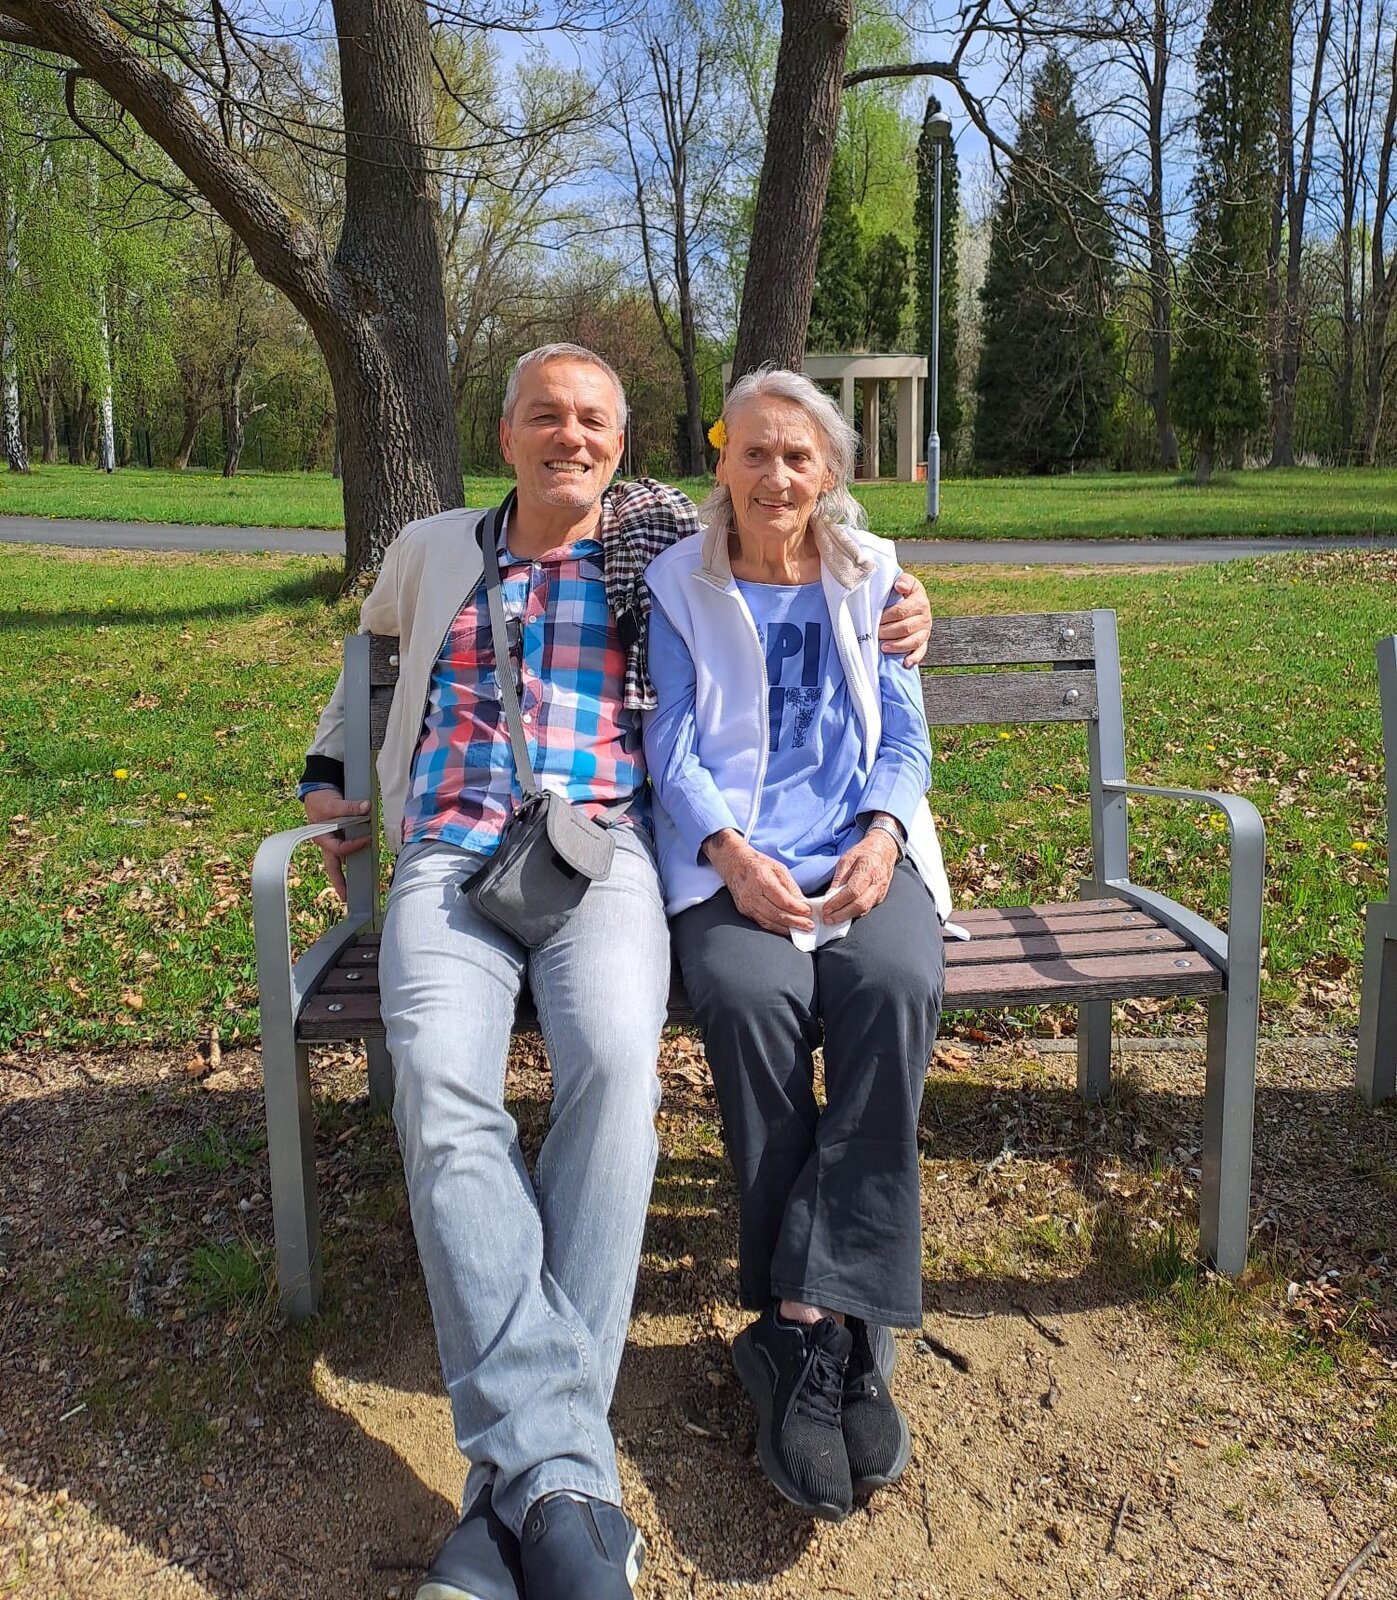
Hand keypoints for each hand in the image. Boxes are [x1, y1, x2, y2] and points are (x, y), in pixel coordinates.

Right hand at [303, 788, 371, 902]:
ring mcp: (333, 842)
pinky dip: (356, 854)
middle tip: (347, 897)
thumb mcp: (334, 802)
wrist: (317, 793)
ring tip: (359, 887)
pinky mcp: (340, 838)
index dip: (353, 846)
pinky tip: (366, 862)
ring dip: (349, 871)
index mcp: (322, 838)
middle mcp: (327, 843)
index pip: (338, 849)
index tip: (367, 840)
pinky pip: (348, 850)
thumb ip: (350, 807)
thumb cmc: (321, 801)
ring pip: (341, 860)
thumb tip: (366, 807)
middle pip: (333, 866)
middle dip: (339, 882)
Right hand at [704, 830, 813, 934]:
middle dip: (795, 922)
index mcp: (762, 881)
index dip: (797, 908)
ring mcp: (747, 905)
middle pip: (776, 914)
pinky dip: (776, 928)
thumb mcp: (779, 869)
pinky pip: (762, 923)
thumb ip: (791, 887)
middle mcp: (752, 895)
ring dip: (787, 928)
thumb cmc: (757, 864)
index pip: (783, 900)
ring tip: (800, 930)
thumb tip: (803, 903)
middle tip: (808, 926)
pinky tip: (786, 929)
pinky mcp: (745, 911)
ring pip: (769, 922)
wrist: (735, 864)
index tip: (808, 912)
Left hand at [821, 830, 898, 923]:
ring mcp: (880, 891)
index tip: (826, 908)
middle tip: (828, 918)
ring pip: (864, 909)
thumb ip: (838, 879)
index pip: (853, 890)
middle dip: (842, 914)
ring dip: (847, 917)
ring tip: (833, 919)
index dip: (838, 902)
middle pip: (860, 904)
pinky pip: (867, 909)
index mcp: (868, 868)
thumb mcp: (846, 859)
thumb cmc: (864, 852)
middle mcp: (877, 882)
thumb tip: (829, 896)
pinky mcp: (880, 897)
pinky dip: (854, 913)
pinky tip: (844, 915)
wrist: (884, 851)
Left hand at [878, 572, 932, 665]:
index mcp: (920, 601)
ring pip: (913, 641)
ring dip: (897, 646)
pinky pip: (921, 651)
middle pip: (906, 627)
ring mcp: (925, 630)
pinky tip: (905, 663)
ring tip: (883, 647)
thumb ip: (904, 581)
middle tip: (875, 634)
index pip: (902, 611)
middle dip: (888, 632)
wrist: (913, 599)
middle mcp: (925, 617)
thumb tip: (899, 585)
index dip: (887, 616)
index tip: (875, 619)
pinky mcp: (924, 641)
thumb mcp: (905, 581)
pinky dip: (914, 658)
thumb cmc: (903, 592)